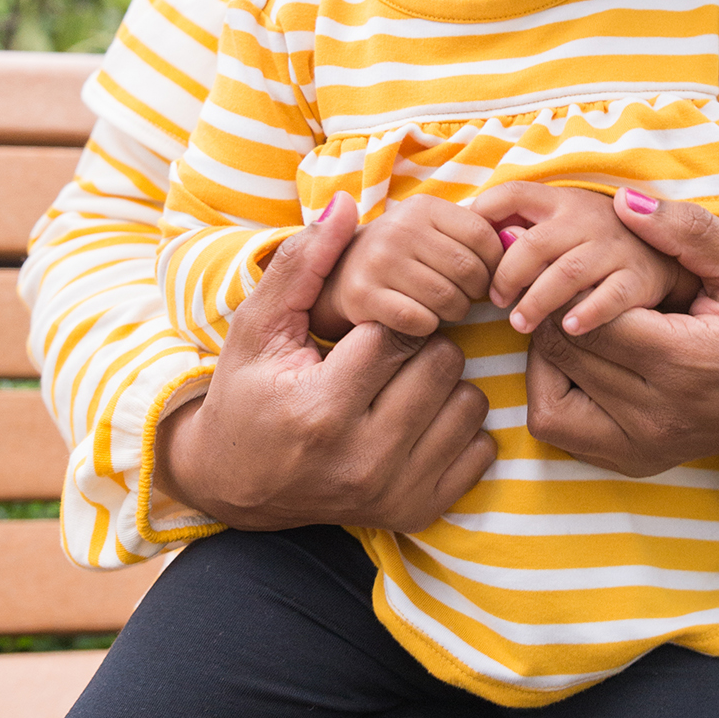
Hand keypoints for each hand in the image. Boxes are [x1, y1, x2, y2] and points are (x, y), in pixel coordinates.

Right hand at [156, 194, 493, 533]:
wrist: (238, 485)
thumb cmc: (248, 394)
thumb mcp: (259, 327)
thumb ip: (303, 264)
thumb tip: (346, 205)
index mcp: (322, 408)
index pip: (400, 330)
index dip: (392, 314)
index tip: (373, 324)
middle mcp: (363, 459)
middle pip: (443, 363)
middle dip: (423, 344)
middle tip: (390, 352)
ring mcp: (394, 492)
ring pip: (469, 402)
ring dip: (445, 382)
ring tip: (404, 382)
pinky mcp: (418, 512)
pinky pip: (480, 448)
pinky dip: (459, 427)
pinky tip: (421, 418)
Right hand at [311, 194, 503, 340]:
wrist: (339, 273)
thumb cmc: (403, 254)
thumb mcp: (431, 230)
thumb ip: (470, 232)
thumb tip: (519, 242)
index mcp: (423, 207)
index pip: (483, 236)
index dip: (496, 263)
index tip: (489, 276)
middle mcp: (398, 229)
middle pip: (469, 270)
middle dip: (477, 292)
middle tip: (467, 298)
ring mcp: (378, 262)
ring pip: (447, 299)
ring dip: (455, 312)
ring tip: (446, 309)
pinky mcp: (363, 296)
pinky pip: (420, 321)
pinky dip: (429, 327)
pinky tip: (422, 321)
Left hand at [470, 181, 686, 335]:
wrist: (669, 253)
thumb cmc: (598, 241)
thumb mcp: (564, 222)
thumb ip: (524, 224)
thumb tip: (474, 228)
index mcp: (563, 201)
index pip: (514, 194)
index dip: (485, 213)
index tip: (470, 247)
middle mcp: (587, 220)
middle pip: (534, 243)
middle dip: (507, 274)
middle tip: (496, 301)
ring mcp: (614, 249)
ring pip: (566, 273)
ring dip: (537, 301)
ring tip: (520, 324)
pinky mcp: (639, 278)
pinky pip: (610, 297)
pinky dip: (587, 313)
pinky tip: (569, 328)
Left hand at [526, 189, 718, 511]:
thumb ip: (688, 232)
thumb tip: (623, 201)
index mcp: (688, 360)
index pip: (586, 318)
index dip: (569, 282)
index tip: (575, 257)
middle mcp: (660, 413)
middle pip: (563, 352)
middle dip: (551, 310)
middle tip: (564, 280)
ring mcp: (643, 445)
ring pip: (549, 390)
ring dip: (548, 349)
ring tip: (572, 318)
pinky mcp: (632, 460)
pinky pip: (557, 425)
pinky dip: (552, 387)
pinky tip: (579, 358)